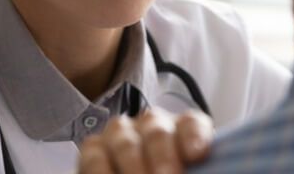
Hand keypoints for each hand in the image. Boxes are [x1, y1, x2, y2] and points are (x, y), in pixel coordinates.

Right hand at [78, 108, 212, 173]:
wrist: (148, 172)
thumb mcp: (189, 172)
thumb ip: (195, 171)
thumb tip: (199, 172)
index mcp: (185, 129)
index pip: (193, 125)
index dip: (194, 137)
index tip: (197, 154)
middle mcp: (154, 124)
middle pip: (158, 134)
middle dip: (162, 158)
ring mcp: (122, 133)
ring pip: (126, 143)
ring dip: (133, 166)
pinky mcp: (94, 148)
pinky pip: (95, 158)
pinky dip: (102, 172)